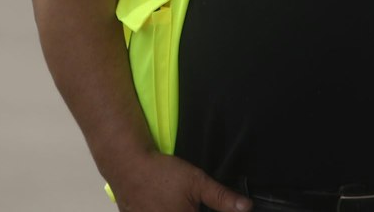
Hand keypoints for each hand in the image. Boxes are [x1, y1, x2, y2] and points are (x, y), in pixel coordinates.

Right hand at [106, 150, 249, 211]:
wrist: (126, 165)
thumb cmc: (160, 173)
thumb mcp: (196, 182)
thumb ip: (221, 197)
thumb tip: (246, 207)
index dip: (212, 211)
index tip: (205, 205)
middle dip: (193, 209)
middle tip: (189, 200)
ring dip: (178, 208)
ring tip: (175, 199)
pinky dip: (162, 209)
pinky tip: (163, 202)